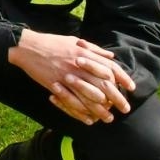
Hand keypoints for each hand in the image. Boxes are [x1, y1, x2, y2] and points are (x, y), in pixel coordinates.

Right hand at [9, 30, 134, 124]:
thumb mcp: (75, 41)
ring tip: (109, 118)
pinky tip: (88, 118)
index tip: (131, 88)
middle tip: (125, 108)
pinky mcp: (56, 85)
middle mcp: (79, 66)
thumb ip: (94, 50)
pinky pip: (71, 102)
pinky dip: (81, 112)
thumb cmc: (51, 43)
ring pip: (89, 97)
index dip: (123, 78)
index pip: (110, 68)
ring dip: (101, 110)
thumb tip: (111, 57)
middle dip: (117, 98)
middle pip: (104, 85)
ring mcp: (67, 77)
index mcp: (85, 54)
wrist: (27, 47)